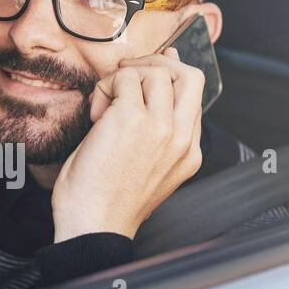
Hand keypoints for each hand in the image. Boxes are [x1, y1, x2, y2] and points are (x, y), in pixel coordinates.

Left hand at [51, 45, 205, 240]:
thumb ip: (155, 133)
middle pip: (189, 75)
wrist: (93, 226)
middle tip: (127, 74)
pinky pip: (124, 78)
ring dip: (124, 78)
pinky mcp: (133, 119)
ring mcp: (161, 127)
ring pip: (156, 71)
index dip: (171, 74)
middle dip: (157, 63)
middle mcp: (182, 138)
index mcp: (189, 153)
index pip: (194, 97)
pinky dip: (104, 88)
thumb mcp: (146, 168)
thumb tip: (150, 90)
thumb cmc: (107, 200)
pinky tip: (95, 116)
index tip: (147, 69)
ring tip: (105, 108)